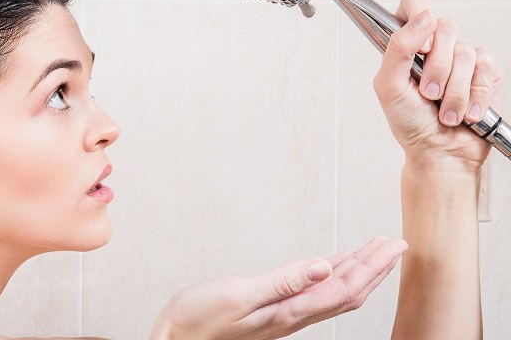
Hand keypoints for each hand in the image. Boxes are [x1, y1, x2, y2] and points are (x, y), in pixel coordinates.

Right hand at [149, 237, 406, 339]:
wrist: (177, 338)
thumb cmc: (199, 319)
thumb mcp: (239, 295)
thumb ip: (283, 281)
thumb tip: (324, 265)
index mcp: (289, 312)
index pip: (343, 288)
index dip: (372, 266)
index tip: (393, 245)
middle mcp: (293, 315)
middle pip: (347, 292)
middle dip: (375, 267)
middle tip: (396, 243)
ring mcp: (284, 314)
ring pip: (334, 292)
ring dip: (359, 270)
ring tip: (376, 249)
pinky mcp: (273, 310)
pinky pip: (315, 292)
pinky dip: (332, 274)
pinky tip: (334, 264)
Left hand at [373, 0, 502, 170]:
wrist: (439, 152)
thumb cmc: (409, 122)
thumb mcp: (389, 87)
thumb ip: (398, 49)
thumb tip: (422, 19)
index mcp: (408, 44)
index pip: (415, 1)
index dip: (420, 12)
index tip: (423, 45)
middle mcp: (436, 46)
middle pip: (446, 27)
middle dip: (437, 69)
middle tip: (428, 95)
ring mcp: (462, 57)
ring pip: (466, 52)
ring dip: (454, 92)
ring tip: (445, 112)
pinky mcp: (486, 72)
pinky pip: (487, 69)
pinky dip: (475, 96)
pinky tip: (466, 113)